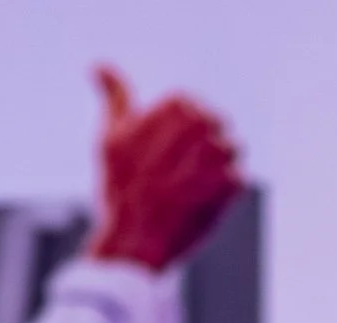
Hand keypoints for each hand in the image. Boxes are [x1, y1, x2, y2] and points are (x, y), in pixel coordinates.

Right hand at [87, 66, 243, 270]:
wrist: (135, 242)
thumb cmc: (120, 190)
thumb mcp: (111, 138)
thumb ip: (115, 98)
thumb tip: (98, 66)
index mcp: (176, 105)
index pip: (194, 107)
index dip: (182, 133)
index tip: (167, 154)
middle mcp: (201, 122)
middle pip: (217, 126)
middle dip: (202, 149)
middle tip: (178, 175)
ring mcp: (219, 153)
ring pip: (232, 150)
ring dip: (216, 170)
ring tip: (188, 189)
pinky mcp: (233, 183)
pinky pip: (237, 180)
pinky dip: (222, 194)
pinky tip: (199, 205)